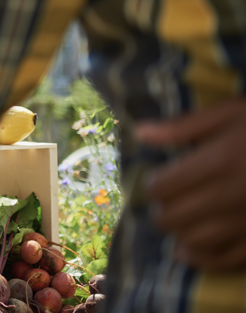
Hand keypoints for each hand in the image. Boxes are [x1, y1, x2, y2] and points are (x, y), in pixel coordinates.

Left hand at [137, 96, 245, 271]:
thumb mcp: (229, 114)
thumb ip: (183, 127)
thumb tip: (140, 133)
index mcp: (220, 161)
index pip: (165, 186)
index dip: (153, 185)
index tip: (157, 180)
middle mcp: (233, 195)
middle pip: (175, 216)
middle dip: (161, 210)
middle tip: (164, 202)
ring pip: (195, 240)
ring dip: (177, 233)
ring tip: (176, 222)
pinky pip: (227, 259)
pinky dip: (203, 259)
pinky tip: (188, 251)